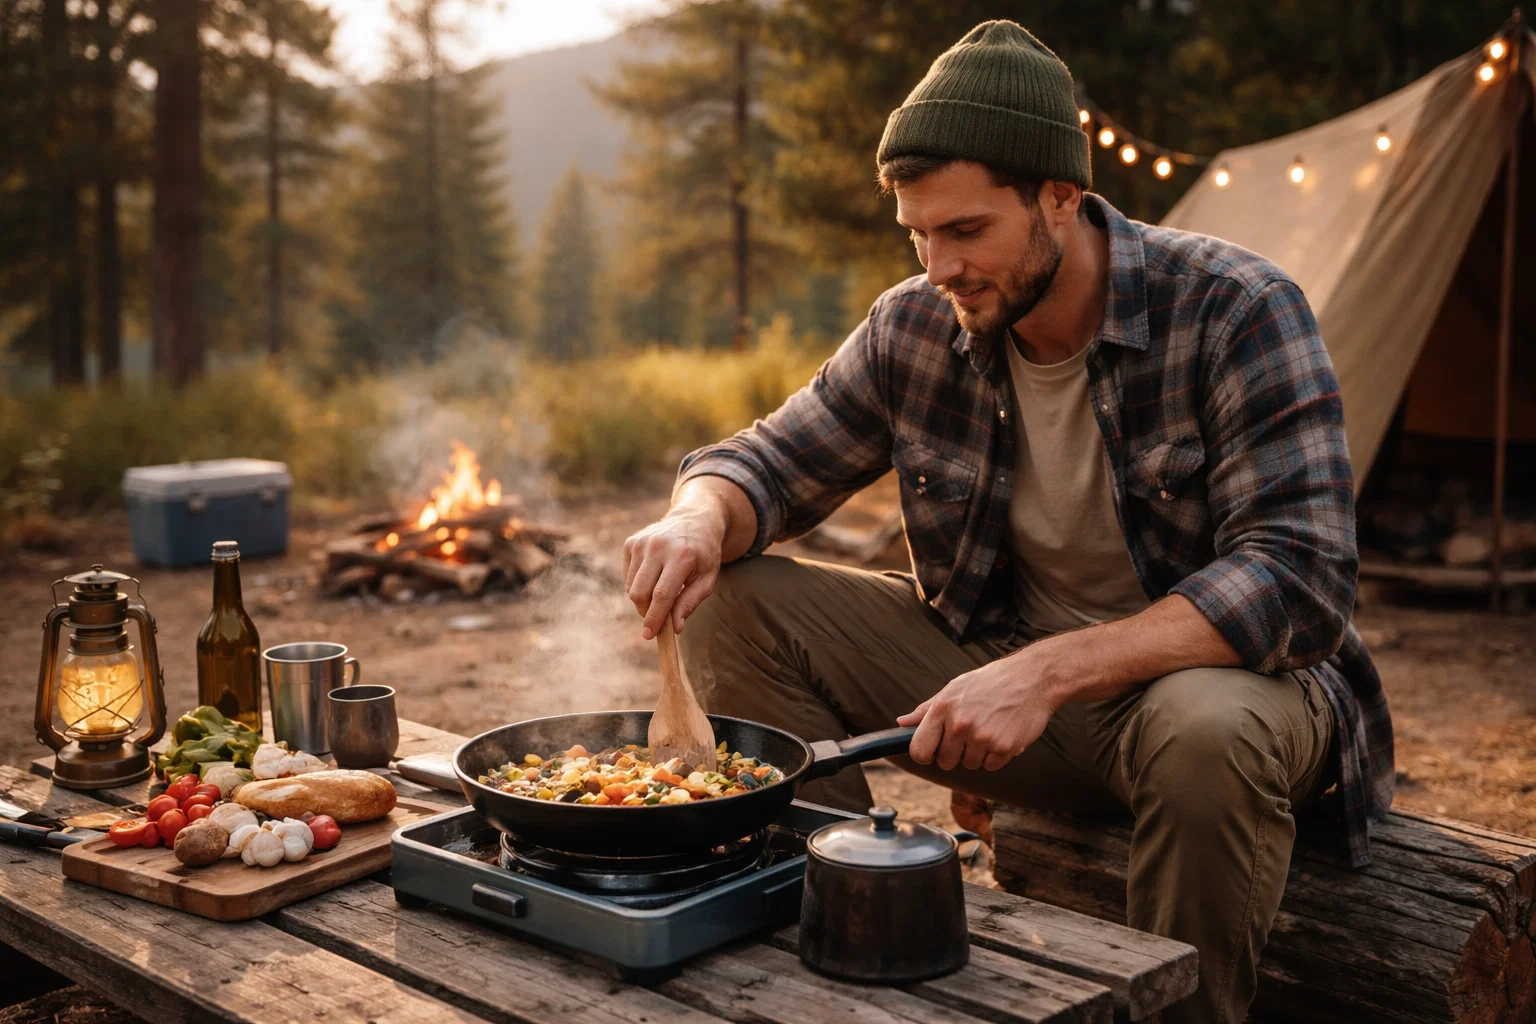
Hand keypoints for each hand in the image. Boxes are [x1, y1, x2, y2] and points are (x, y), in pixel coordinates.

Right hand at [622, 500, 726, 638]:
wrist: (695, 518)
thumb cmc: (704, 553)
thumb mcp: (707, 578)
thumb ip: (691, 602)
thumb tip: (675, 628)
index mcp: (681, 556)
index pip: (662, 595)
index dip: (654, 618)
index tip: (650, 635)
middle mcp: (658, 547)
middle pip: (640, 593)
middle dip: (646, 612)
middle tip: (657, 618)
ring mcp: (642, 542)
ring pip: (631, 587)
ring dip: (643, 599)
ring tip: (661, 592)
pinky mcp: (631, 542)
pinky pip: (628, 576)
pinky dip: (638, 585)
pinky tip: (654, 576)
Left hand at [897, 648, 1063, 771]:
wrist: (1032, 678)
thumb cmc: (991, 682)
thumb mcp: (954, 688)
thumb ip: (927, 709)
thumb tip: (902, 723)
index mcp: (943, 708)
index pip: (919, 750)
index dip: (925, 754)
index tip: (933, 750)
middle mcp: (960, 724)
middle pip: (945, 762)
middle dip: (955, 753)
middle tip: (970, 732)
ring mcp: (982, 738)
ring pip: (970, 765)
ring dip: (978, 753)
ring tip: (989, 728)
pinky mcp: (1004, 748)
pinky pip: (991, 766)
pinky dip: (996, 756)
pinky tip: (1002, 733)